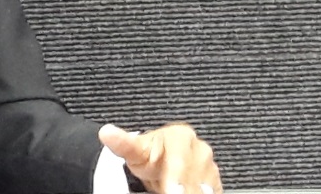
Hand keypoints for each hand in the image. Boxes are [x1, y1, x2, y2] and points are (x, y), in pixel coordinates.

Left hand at [98, 122, 220, 193]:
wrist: (159, 162)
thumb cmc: (148, 155)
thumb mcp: (134, 149)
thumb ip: (123, 143)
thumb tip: (106, 133)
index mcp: (181, 137)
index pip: (179, 159)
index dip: (177, 178)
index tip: (171, 191)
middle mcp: (199, 150)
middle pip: (195, 175)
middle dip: (187, 190)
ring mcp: (209, 166)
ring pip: (206, 185)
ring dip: (197, 192)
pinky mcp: (214, 181)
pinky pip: (212, 191)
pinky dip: (203, 193)